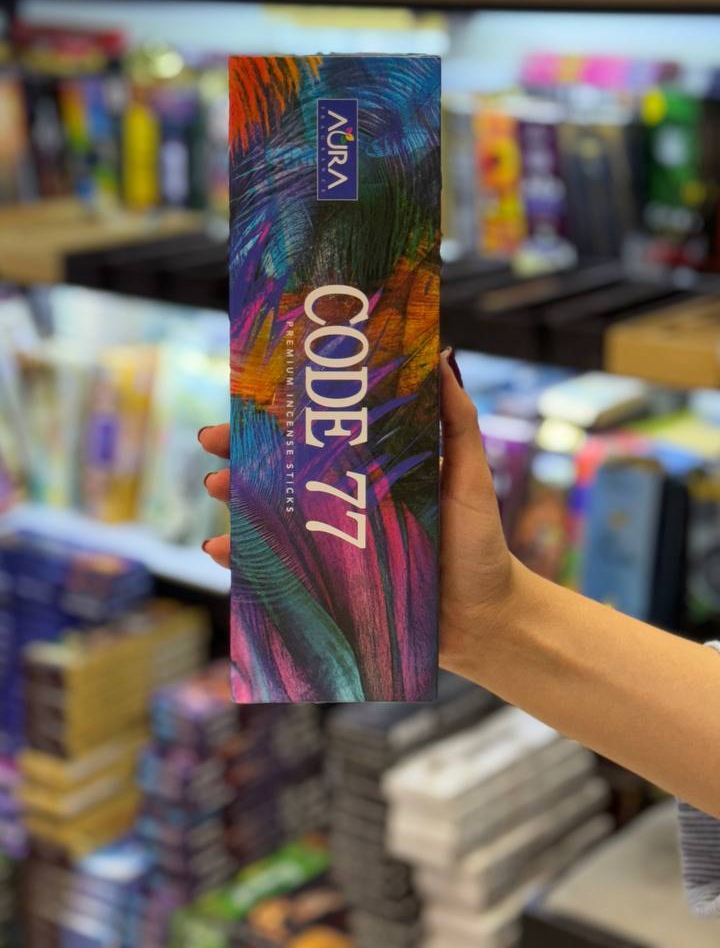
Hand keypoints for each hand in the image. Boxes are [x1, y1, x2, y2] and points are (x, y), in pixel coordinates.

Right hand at [198, 350, 512, 675]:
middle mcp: (343, 503)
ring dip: (233, 499)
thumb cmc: (481, 543)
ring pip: (269, 516)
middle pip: (281, 470)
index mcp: (370, 470)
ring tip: (216, 486)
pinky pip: (275, 573)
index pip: (317, 434)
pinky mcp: (325, 589)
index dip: (280, 414)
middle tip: (213, 441)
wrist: (489, 621)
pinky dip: (241, 562)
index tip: (246, 395)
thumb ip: (457, 421)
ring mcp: (331, 546)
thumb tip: (439, 355)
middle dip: (239, 452)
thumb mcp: (471, 476)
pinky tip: (219, 551)